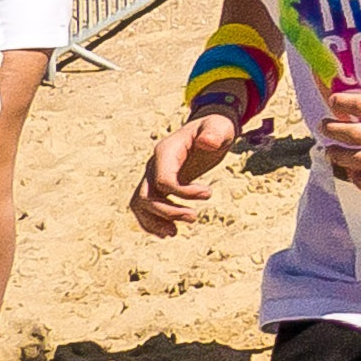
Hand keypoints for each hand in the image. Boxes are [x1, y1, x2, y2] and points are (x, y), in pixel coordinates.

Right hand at [130, 111, 239, 236]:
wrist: (209, 129)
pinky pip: (145, 207)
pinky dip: (152, 222)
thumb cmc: (216, 128)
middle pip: (146, 196)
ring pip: (140, 204)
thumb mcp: (220, 127)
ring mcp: (153, 175)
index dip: (183, 193)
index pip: (163, 180)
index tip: (208, 193)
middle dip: (168, 211)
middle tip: (195, 217)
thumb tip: (208, 143)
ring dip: (155, 221)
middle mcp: (154, 165)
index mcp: (165, 151)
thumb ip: (215, 133)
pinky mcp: (158, 185)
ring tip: (174, 233)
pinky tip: (168, 232)